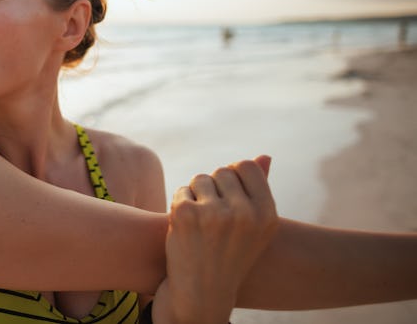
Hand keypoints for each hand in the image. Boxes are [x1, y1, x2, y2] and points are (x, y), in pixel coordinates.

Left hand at [152, 155, 277, 323]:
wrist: (202, 291)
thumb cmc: (230, 253)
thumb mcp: (255, 226)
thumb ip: (258, 190)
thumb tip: (264, 156)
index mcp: (266, 214)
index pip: (246, 167)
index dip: (234, 177)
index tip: (229, 196)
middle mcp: (244, 214)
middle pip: (222, 171)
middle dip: (215, 188)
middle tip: (214, 216)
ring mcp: (214, 214)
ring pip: (200, 179)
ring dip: (197, 195)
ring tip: (202, 222)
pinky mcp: (186, 214)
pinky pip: (182, 190)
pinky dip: (181, 204)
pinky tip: (186, 227)